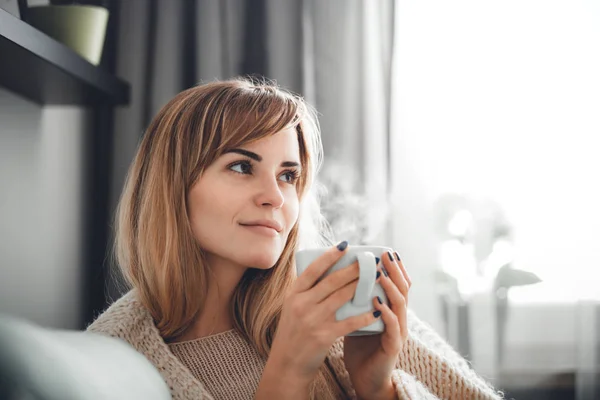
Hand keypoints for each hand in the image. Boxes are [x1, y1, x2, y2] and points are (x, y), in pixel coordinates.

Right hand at [264, 241, 381, 388]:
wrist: (286, 364)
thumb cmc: (293, 333)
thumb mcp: (292, 307)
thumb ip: (306, 291)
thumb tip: (326, 269)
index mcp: (294, 294)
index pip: (313, 269)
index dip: (330, 256)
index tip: (345, 245)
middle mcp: (301, 304)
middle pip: (332, 281)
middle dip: (353, 268)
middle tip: (369, 259)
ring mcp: (312, 320)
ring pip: (342, 297)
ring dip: (361, 286)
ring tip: (376, 277)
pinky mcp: (323, 336)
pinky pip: (348, 322)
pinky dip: (363, 316)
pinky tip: (376, 310)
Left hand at [343, 250, 411, 399]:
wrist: (364, 378)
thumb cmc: (359, 346)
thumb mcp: (355, 317)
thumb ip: (353, 300)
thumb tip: (335, 276)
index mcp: (389, 309)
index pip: (396, 284)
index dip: (394, 268)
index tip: (386, 250)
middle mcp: (398, 318)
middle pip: (402, 289)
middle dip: (395, 271)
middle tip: (387, 255)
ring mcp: (398, 332)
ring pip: (400, 305)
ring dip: (391, 288)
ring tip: (381, 273)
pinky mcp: (393, 347)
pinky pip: (392, 328)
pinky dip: (386, 314)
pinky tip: (377, 303)